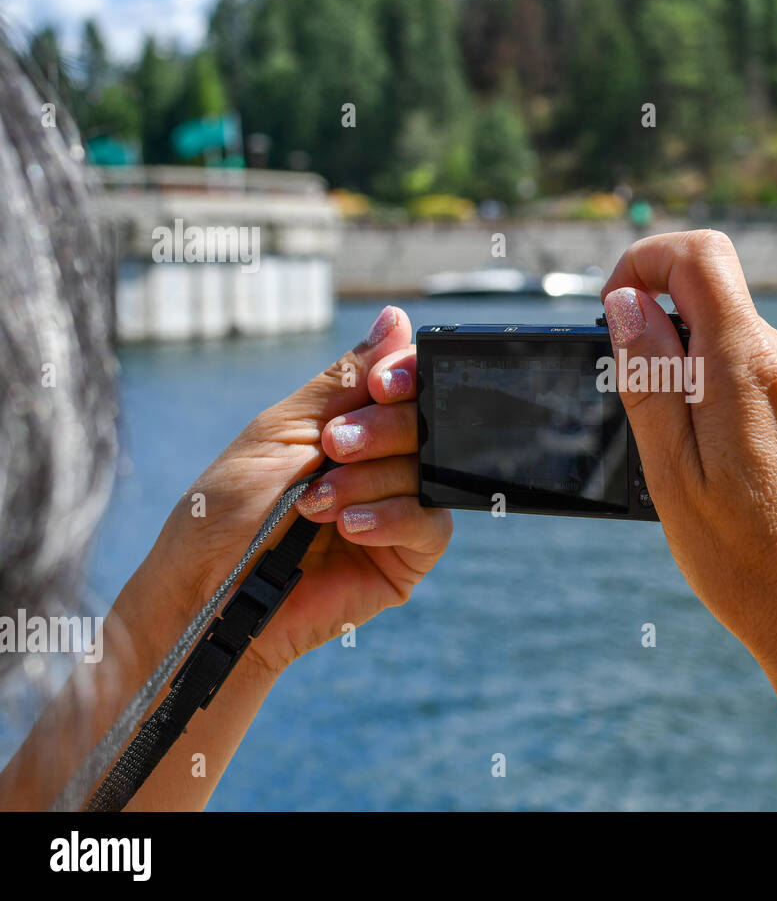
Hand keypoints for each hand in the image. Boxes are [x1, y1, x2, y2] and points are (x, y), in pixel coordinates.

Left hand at [144, 306, 450, 675]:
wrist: (207, 594)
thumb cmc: (227, 512)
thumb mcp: (282, 430)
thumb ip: (343, 379)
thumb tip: (397, 318)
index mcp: (356, 422)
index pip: (407, 381)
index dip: (407, 375)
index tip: (382, 385)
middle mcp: (385, 461)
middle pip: (425, 421)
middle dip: (381, 430)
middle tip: (332, 449)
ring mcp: (400, 508)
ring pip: (428, 472)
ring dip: (369, 481)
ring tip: (316, 506)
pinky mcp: (407, 557)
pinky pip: (432, 524)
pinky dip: (393, 518)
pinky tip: (349, 527)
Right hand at [600, 232, 776, 672]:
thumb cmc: (749, 564)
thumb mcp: (671, 474)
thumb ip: (647, 376)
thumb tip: (627, 301)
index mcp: (748, 367)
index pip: (699, 256)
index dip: (647, 262)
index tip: (621, 310)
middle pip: (722, 312)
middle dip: (676, 351)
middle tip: (663, 435)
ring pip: (754, 357)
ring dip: (719, 390)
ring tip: (719, 478)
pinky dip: (759, 413)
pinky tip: (762, 483)